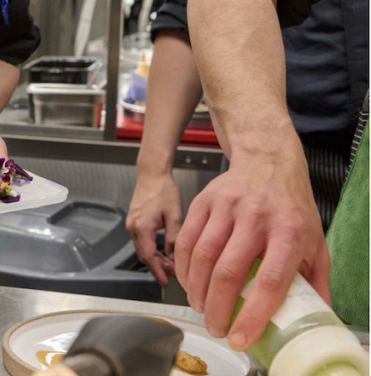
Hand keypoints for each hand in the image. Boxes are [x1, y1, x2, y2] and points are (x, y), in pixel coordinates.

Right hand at [126, 169, 180, 286]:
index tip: (165, 283)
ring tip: (172, 263)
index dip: (157, 271)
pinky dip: (151, 249)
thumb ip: (173, 238)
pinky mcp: (133, 221)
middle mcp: (133, 227)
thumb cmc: (163, 190)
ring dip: (155, 258)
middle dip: (157, 266)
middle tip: (174, 273)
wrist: (152, 174)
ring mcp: (131, 224)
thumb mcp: (174, 215)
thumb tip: (175, 258)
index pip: (149, 257)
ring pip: (142, 249)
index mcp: (142, 227)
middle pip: (144, 255)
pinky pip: (141, 241)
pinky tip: (164, 251)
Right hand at [175, 148, 329, 349]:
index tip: (241, 338)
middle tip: (216, 328)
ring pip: (203, 256)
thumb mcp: (315, 241)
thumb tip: (313, 318)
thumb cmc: (291, 206)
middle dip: (217, 308)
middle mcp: (257, 217)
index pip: (270, 281)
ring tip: (201, 308)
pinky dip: (184, 267)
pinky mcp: (204, 201)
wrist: (267, 161)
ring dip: (197, 290)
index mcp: (290, 232)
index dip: (252, 315)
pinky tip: (189, 282)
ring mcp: (227, 207)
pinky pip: (187, 239)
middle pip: (228, 271)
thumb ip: (316, 280)